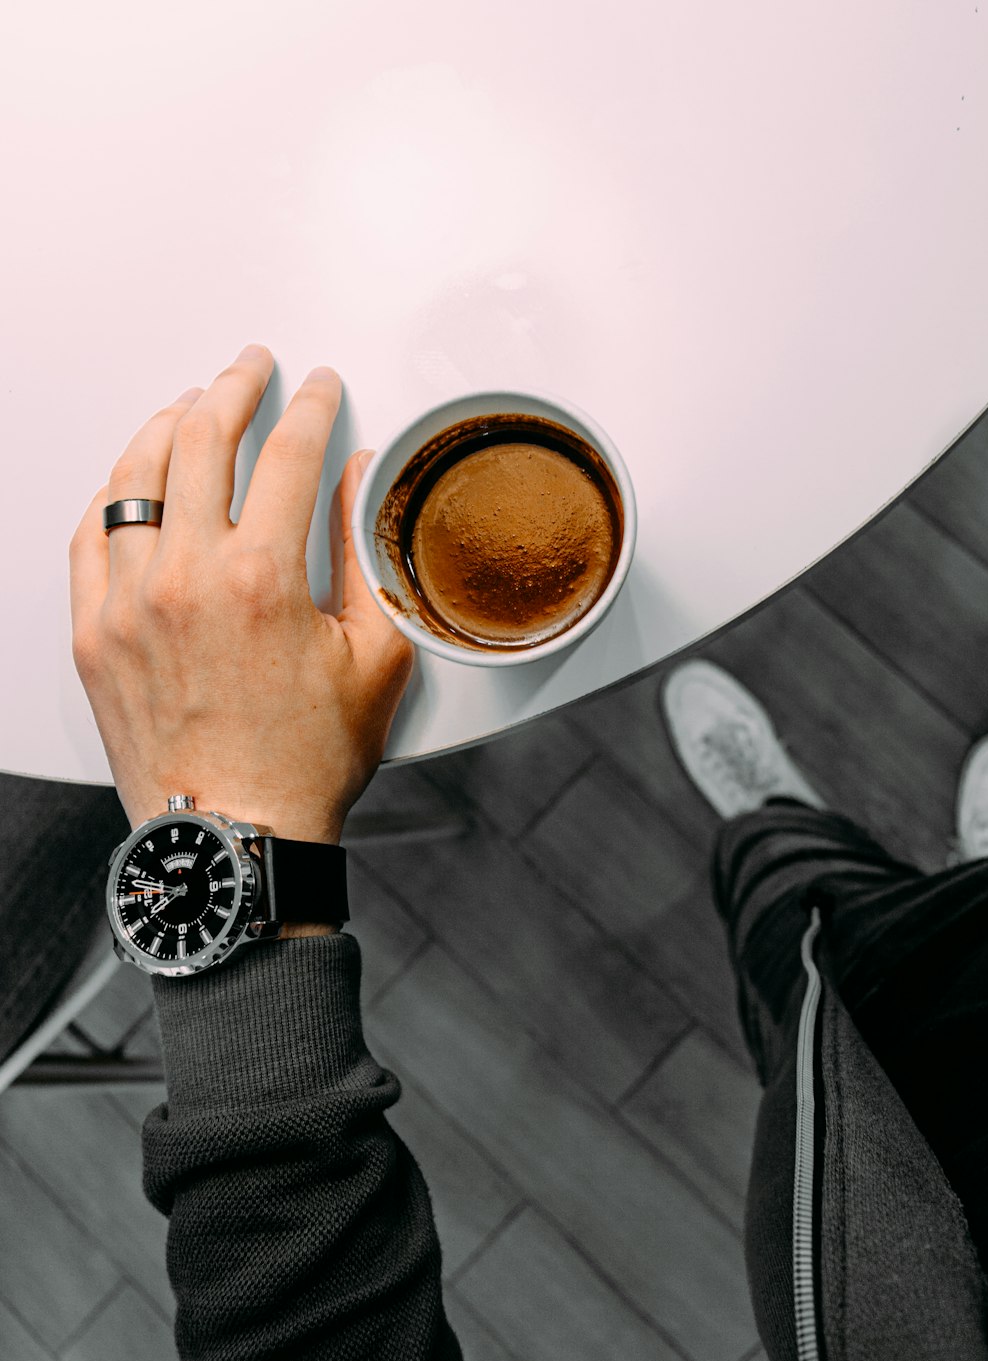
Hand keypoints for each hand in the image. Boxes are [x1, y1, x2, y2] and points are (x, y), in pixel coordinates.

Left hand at [69, 343, 414, 848]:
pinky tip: (134, 482)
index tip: (320, 390)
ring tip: (189, 408)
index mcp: (262, 579)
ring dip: (166, 426)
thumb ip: (367, 558)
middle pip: (201, 440)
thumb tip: (358, 484)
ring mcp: (127, 604)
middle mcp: (185, 578)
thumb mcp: (374, 661)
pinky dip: (114, 495)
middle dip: (232, 388)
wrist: (234, 839)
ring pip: (134, 477)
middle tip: (250, 370)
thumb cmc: (303, 767)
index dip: (311, 408)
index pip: (286, 454)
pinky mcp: (92, 634)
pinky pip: (89, 536)